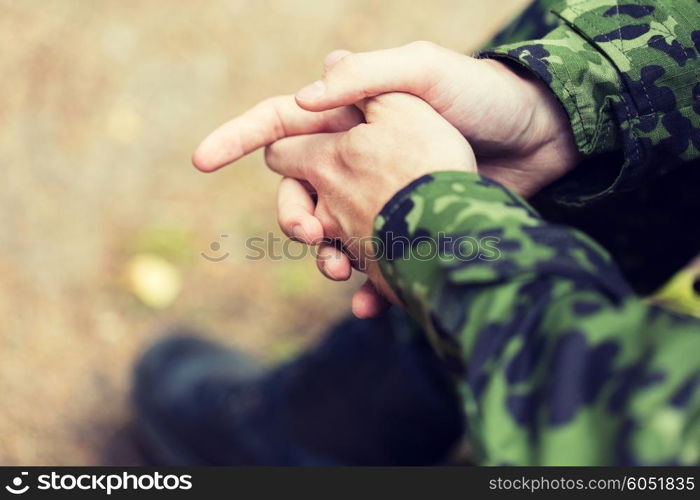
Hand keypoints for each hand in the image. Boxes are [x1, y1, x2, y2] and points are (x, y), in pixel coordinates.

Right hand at [193, 41, 579, 316]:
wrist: (539, 141)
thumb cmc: (483, 96)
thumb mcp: (426, 71)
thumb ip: (368, 76)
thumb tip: (306, 94)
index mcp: (348, 116)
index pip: (280, 124)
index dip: (237, 138)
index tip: (199, 160)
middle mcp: (355, 156)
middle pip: (295, 189)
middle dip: (291, 214)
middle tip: (312, 231)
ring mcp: (379, 195)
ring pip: (329, 234)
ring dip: (324, 256)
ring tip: (339, 271)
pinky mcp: (407, 227)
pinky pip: (371, 261)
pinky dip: (364, 284)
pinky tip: (367, 302)